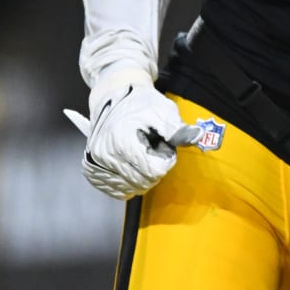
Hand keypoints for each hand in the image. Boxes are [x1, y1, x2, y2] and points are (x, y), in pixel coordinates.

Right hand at [65, 67, 185, 198]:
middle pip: (143, 182)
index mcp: (121, 142)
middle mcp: (104, 156)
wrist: (114, 99)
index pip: (154, 171)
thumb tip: (197, 136)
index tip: (163, 144)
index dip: (166, 159)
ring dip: (142, 175)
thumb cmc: (141, 105)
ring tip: (140, 153)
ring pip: (131, 189)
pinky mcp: (91, 171)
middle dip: (155, 168)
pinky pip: (117, 191)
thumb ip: (178, 129)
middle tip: (152, 148)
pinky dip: (129, 182)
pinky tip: (131, 164)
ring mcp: (95, 165)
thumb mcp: (163, 110)